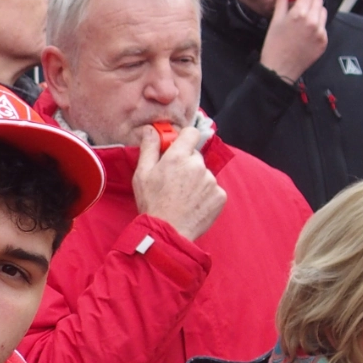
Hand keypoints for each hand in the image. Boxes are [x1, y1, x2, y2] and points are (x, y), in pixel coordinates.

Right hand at [133, 123, 225, 240]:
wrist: (167, 233)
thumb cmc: (152, 203)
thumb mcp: (142, 174)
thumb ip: (149, 148)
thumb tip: (152, 130)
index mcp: (178, 157)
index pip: (191, 133)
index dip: (184, 139)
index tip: (176, 148)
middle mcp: (198, 166)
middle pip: (195, 156)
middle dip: (186, 164)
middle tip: (173, 181)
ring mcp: (211, 181)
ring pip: (204, 174)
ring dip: (196, 181)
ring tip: (182, 197)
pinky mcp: (220, 196)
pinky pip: (213, 189)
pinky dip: (205, 195)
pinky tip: (192, 205)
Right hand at [258, 0, 327, 83]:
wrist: (280, 70)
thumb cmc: (273, 47)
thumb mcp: (275, 22)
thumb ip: (281, 2)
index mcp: (299, 14)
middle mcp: (313, 21)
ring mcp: (321, 31)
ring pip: (323, 11)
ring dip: (315, 8)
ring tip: (304, 15)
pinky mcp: (324, 40)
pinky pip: (323, 25)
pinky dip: (316, 23)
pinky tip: (306, 29)